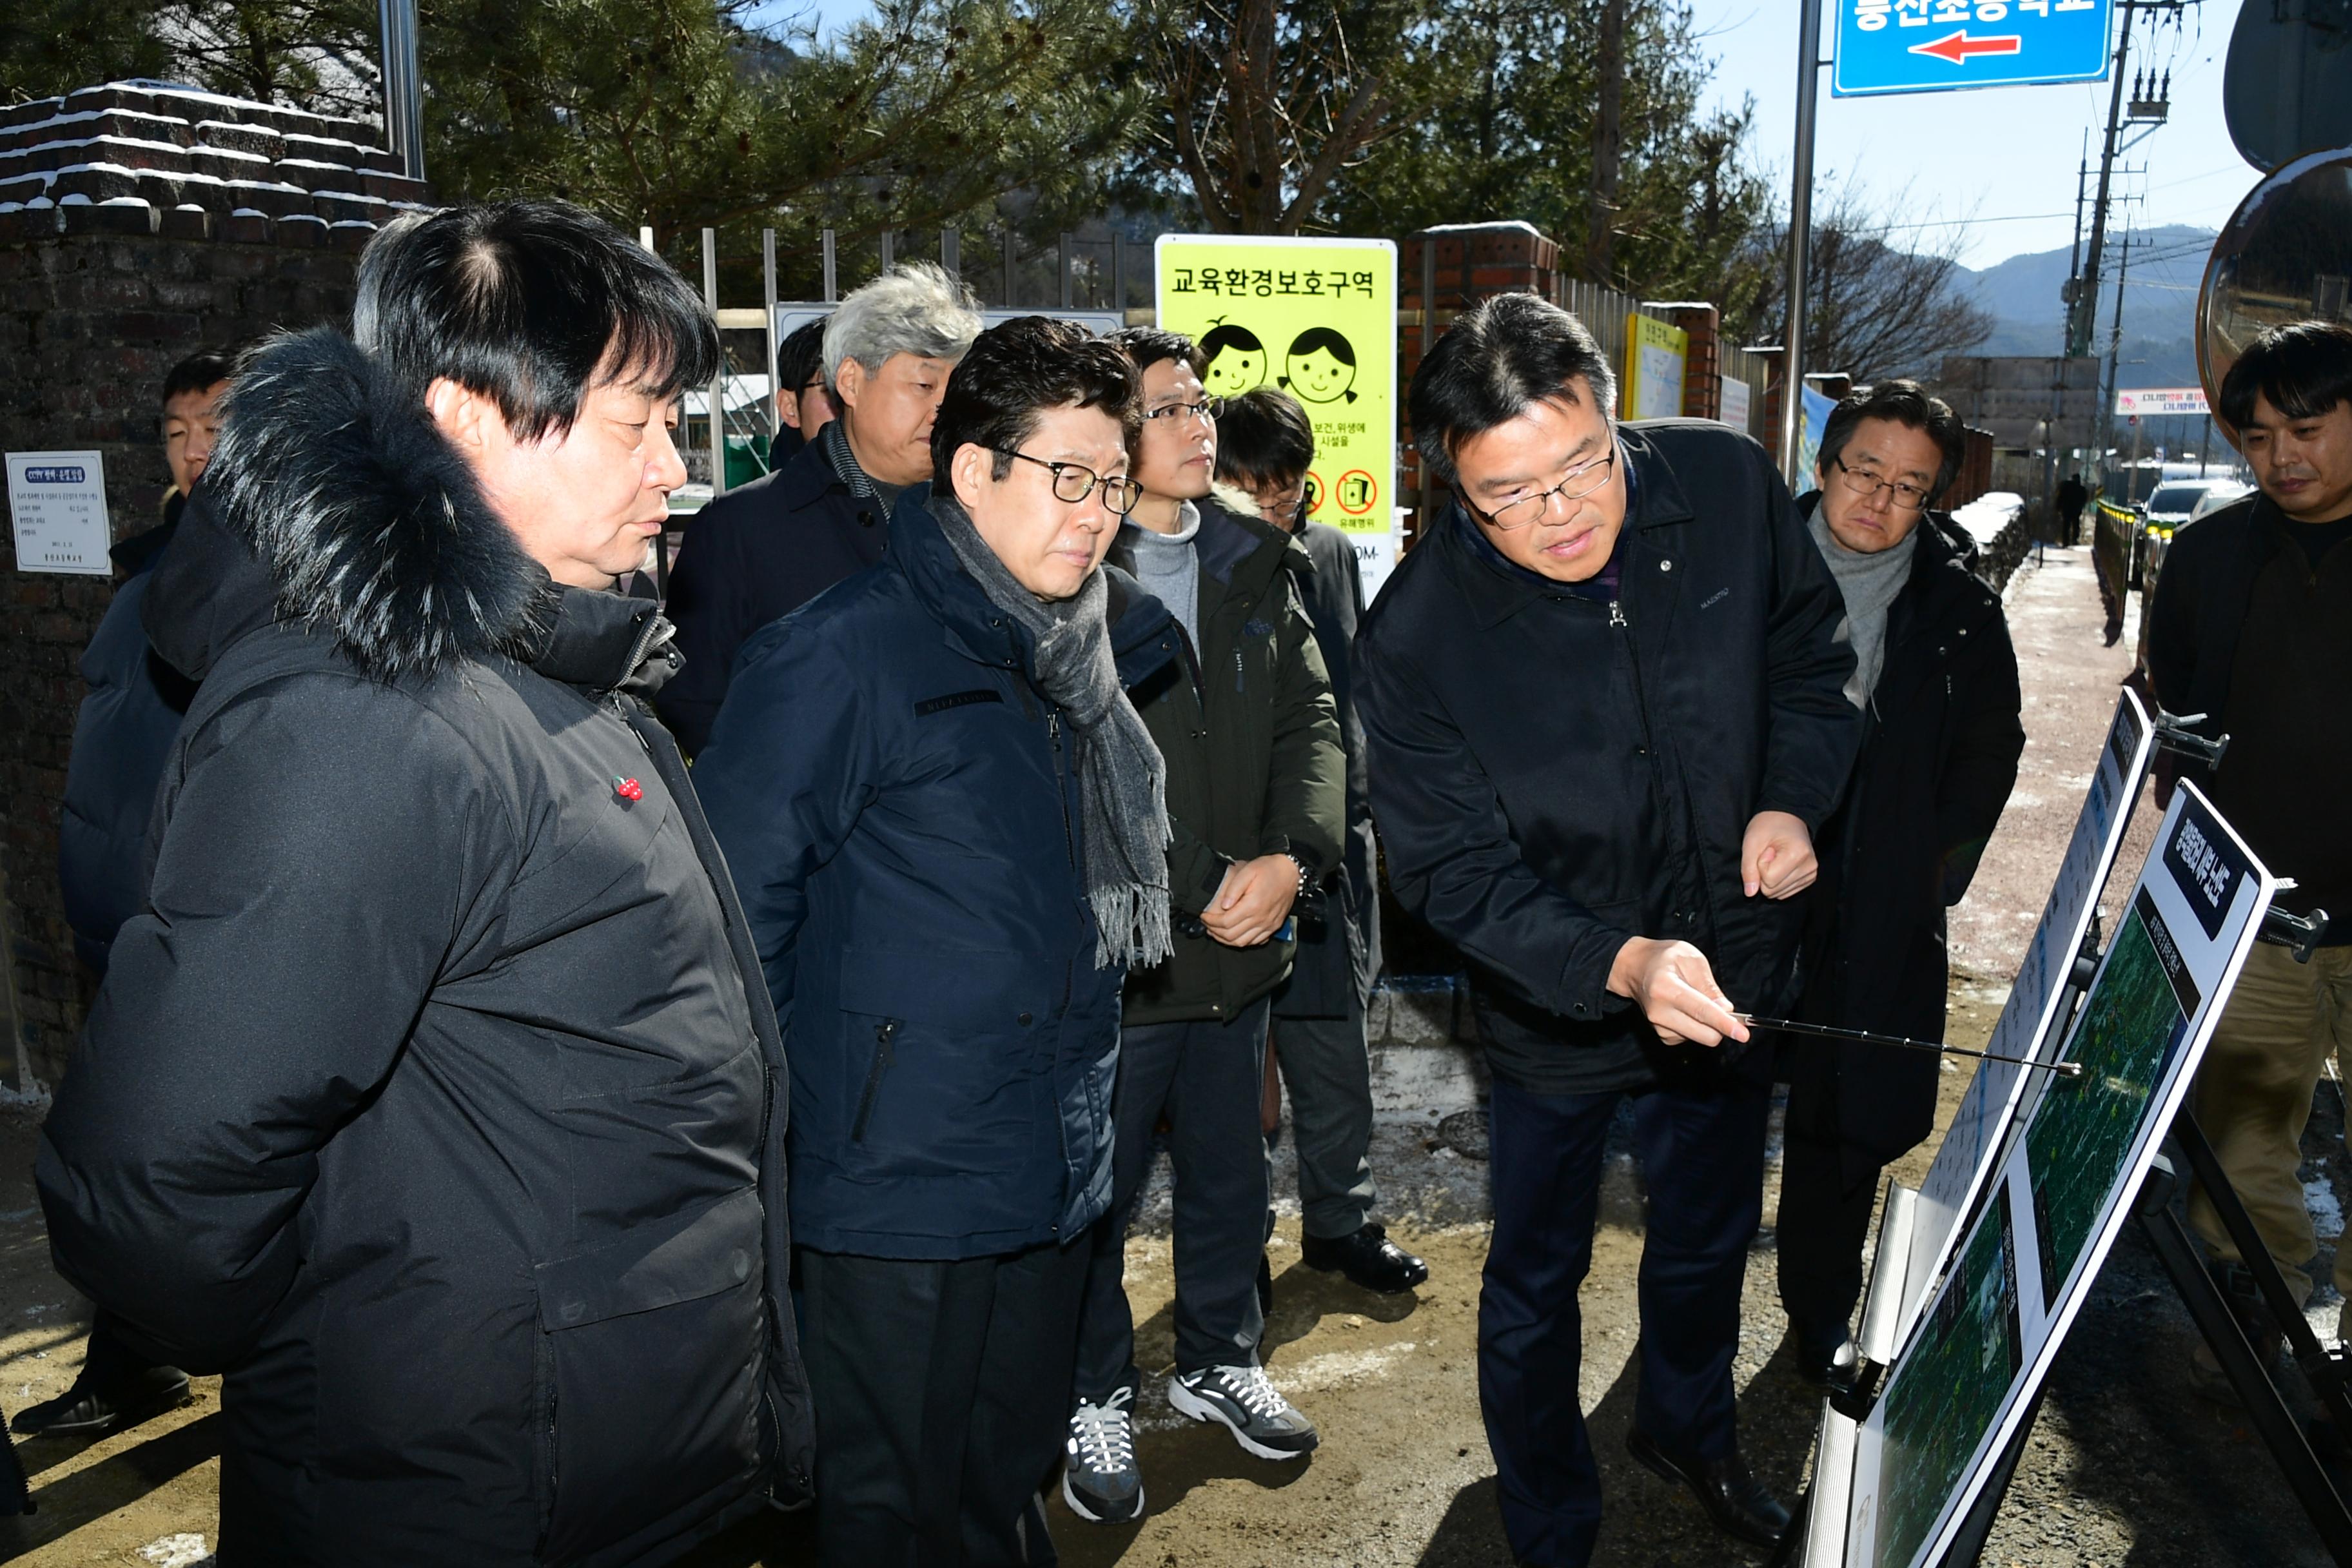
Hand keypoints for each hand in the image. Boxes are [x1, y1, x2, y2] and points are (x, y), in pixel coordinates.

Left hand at [1201, 855, 1299, 947]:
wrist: (1291, 872)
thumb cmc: (1269, 869)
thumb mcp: (1248, 870)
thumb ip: (1234, 888)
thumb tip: (1223, 905)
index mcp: (1253, 905)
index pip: (1225, 923)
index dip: (1211, 922)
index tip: (1203, 916)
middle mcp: (1261, 919)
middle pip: (1231, 936)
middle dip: (1215, 932)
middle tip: (1206, 924)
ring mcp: (1268, 925)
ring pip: (1242, 942)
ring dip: (1226, 939)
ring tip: (1216, 931)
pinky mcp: (1274, 926)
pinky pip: (1255, 941)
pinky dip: (1241, 941)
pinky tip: (1233, 934)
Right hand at [1606, 937, 1748, 1047]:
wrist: (1635, 968)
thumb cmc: (1664, 958)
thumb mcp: (1691, 959)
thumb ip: (1710, 986)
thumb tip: (1727, 1011)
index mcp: (1666, 987)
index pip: (1701, 1010)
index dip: (1724, 1023)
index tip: (1743, 1035)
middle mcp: (1659, 1011)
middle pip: (1705, 1034)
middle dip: (1722, 1025)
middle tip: (1721, 1006)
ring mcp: (1658, 1026)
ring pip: (1701, 1037)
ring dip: (1707, 1024)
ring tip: (1692, 999)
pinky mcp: (1661, 1035)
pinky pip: (1692, 1038)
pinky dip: (1696, 1027)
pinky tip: (1685, 1009)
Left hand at [1741, 810, 1817, 899]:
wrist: (1786, 817)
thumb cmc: (1768, 825)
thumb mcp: (1751, 842)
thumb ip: (1748, 869)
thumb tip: (1750, 893)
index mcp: (1799, 854)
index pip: (1768, 880)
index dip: (1760, 865)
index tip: (1766, 850)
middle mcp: (1810, 867)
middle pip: (1773, 890)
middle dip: (1764, 874)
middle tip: (1769, 854)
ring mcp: (1811, 874)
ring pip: (1778, 894)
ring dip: (1770, 878)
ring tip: (1775, 858)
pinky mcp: (1809, 878)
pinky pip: (1784, 892)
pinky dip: (1777, 882)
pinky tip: (1781, 865)